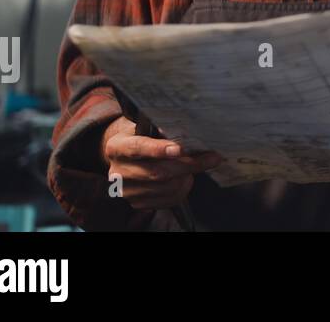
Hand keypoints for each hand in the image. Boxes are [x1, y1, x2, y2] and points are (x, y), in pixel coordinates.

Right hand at [101, 116, 222, 209]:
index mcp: (117, 147)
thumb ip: (162, 129)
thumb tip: (191, 131)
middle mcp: (118, 172)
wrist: (126, 157)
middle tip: (212, 157)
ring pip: (166, 187)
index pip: (138, 148)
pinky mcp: (138, 203)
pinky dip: (183, 188)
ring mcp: (127, 191)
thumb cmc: (142, 136)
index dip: (159, 149)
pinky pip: (168, 199)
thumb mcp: (146, 127)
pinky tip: (185, 177)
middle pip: (157, 172)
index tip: (180, 149)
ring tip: (196, 165)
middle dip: (188, 165)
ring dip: (187, 176)